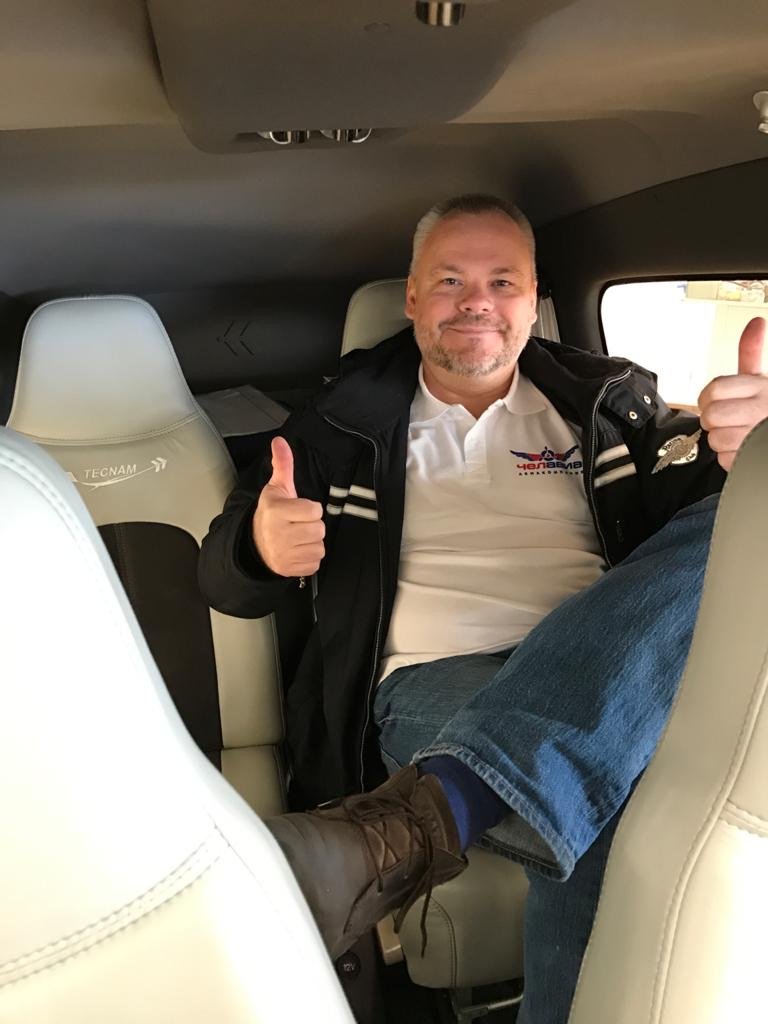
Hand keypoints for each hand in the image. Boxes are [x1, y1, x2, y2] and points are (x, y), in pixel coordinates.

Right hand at [252, 437, 324, 576]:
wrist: (255, 545)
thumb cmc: (270, 514)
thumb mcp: (276, 488)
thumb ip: (282, 465)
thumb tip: (280, 441)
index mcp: (277, 512)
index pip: (315, 510)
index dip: (310, 509)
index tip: (298, 509)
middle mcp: (279, 534)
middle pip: (319, 529)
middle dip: (312, 526)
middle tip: (298, 524)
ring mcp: (284, 554)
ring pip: (319, 547)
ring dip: (312, 542)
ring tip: (297, 537)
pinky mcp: (290, 569)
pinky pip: (315, 562)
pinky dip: (309, 557)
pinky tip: (297, 550)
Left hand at [698, 316, 767, 470]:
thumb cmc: (766, 408)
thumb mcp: (761, 379)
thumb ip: (752, 352)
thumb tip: (757, 321)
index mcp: (761, 386)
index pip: (713, 390)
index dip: (706, 399)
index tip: (714, 402)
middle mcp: (763, 408)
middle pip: (711, 416)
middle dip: (713, 421)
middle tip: (727, 420)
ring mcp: (759, 434)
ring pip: (716, 439)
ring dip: (722, 441)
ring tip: (739, 435)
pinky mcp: (754, 456)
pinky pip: (726, 460)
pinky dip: (731, 458)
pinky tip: (744, 450)